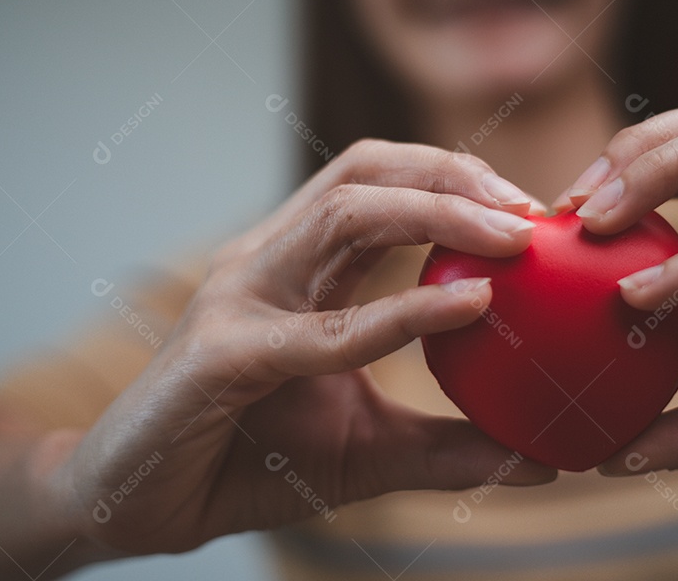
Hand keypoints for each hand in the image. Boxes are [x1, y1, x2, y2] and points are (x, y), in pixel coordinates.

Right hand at [41, 140, 554, 555]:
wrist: (138, 506)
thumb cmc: (247, 463)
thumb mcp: (368, 450)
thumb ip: (447, 445)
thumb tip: (539, 459)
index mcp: (297, 266)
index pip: (379, 185)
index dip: (457, 182)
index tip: (534, 218)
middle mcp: (267, 261)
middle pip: (366, 171)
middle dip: (456, 175)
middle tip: (534, 212)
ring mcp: (238, 298)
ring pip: (344, 214)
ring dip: (439, 212)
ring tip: (514, 236)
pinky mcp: (220, 355)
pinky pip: (322, 327)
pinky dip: (401, 312)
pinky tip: (467, 305)